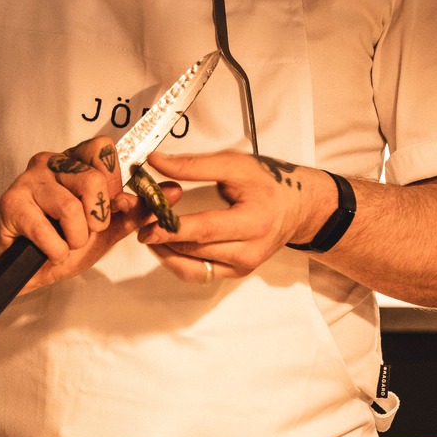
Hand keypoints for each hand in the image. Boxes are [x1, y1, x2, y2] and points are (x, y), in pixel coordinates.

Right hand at [0, 134, 139, 293]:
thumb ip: (133, 213)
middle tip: (82, 233)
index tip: (105, 210)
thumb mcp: (104, 232)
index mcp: (75, 162)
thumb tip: (170, 193)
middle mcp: (51, 163)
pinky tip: (48, 251)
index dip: (112, 186)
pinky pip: (47, 231)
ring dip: (74, 240)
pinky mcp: (11, 203)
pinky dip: (56, 251)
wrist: (23, 270)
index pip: (103, 150)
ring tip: (63, 245)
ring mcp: (29, 180)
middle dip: (96, 220)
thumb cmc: (60, 244)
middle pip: (93, 180)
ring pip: (70, 208)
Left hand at [136, 149, 327, 282]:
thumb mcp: (235, 165)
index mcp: (253, 222)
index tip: (145, 224)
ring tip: (149, 231)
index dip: (170, 229)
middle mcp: (249, 251)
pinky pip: (198, 274)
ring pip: (191, 267)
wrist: (297, 208)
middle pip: (193, 250)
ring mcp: (243, 266)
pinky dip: (177, 261)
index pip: (204, 230)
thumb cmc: (268, 184)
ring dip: (165, 251)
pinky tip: (166, 244)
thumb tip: (156, 162)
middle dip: (161, 237)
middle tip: (140, 220)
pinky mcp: (236, 273)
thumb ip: (194, 165)